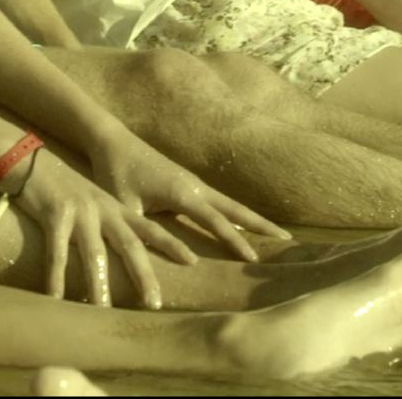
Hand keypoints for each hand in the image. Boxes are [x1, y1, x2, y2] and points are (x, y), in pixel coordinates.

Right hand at [10, 150, 180, 309]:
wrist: (31, 161)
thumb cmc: (64, 189)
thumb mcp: (93, 204)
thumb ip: (108, 227)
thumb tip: (122, 258)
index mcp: (116, 209)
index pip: (150, 228)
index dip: (172, 244)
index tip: (193, 261)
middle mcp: (103, 210)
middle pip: (130, 245)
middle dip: (144, 275)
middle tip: (155, 303)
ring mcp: (80, 212)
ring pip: (94, 253)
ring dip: (98, 283)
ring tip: (103, 311)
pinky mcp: (54, 214)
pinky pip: (56, 252)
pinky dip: (55, 277)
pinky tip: (54, 298)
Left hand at [83, 130, 287, 270]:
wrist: (113, 142)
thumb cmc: (115, 174)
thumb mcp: (125, 206)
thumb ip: (142, 231)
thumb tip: (155, 257)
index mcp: (183, 193)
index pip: (216, 221)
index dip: (235, 241)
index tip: (256, 259)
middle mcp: (195, 186)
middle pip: (235, 209)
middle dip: (261, 224)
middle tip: (288, 240)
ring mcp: (194, 183)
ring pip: (231, 204)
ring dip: (253, 219)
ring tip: (277, 234)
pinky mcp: (189, 183)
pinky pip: (220, 202)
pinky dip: (237, 214)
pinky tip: (244, 225)